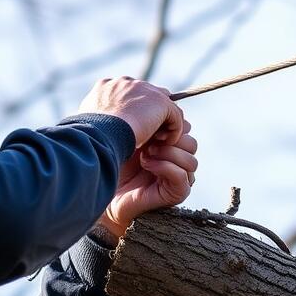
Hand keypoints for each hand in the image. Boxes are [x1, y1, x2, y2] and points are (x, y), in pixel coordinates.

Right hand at [78, 77, 183, 149]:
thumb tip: (95, 126)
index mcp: (106, 86)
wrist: (101, 133)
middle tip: (150, 134)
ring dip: (162, 121)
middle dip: (150, 113)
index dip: (133, 109)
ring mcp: (143, 89)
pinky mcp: (159, 102)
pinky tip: (166, 142)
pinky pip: (175, 115)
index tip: (133, 127)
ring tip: (159, 140)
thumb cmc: (90, 134)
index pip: (128, 92)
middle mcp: (125, 82)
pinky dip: (174, 130)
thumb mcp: (88, 123)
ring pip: (162, 104)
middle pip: (147, 94)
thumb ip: (96, 117)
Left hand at [98, 120, 197, 239]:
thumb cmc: (114, 160)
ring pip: (192, 161)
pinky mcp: (175, 193)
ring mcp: (177, 178)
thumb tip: (168, 102)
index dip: (172, 124)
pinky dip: (165, 167)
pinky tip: (147, 165)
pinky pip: (183, 177)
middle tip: (148, 141)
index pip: (186, 129)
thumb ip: (152, 119)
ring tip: (146, 155)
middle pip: (192, 143)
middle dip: (171, 139)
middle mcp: (175, 161)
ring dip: (168, 154)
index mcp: (168, 143)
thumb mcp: (135, 133)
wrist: (103, 188)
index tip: (151, 123)